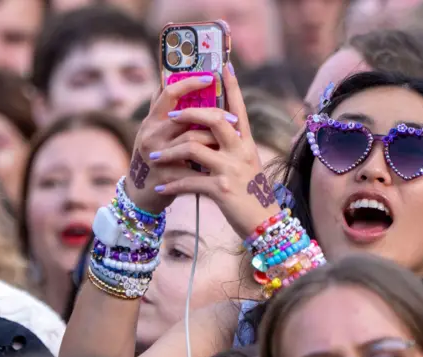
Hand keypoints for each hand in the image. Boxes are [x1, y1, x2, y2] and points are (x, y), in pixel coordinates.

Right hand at [125, 73, 236, 213]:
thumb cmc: (156, 157)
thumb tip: (172, 78)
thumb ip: (166, 110)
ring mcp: (157, 156)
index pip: (169, 93)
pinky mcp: (166, 176)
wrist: (141, 195)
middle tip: (234, 119)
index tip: (210, 77)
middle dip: (214, 117)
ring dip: (215, 142)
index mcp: (151, 120)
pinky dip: (210, 167)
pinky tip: (223, 165)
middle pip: (187, 117)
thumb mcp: (156, 132)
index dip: (189, 82)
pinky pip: (194, 169)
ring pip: (192, 142)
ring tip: (232, 142)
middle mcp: (151, 135)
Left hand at [149, 65, 280, 236]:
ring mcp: (231, 169)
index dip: (232, 86)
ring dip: (170, 152)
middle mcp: (241, 152)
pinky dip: (172, 184)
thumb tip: (215, 134)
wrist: (265, 224)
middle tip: (170, 118)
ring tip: (157, 157)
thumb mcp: (248, 166)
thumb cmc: (253, 195)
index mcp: (247, 144)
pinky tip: (161, 187)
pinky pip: (189, 181)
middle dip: (189, 114)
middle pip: (215, 119)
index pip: (239, 109)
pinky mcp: (221, 189)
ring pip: (193, 148)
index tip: (224, 65)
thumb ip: (233, 149)